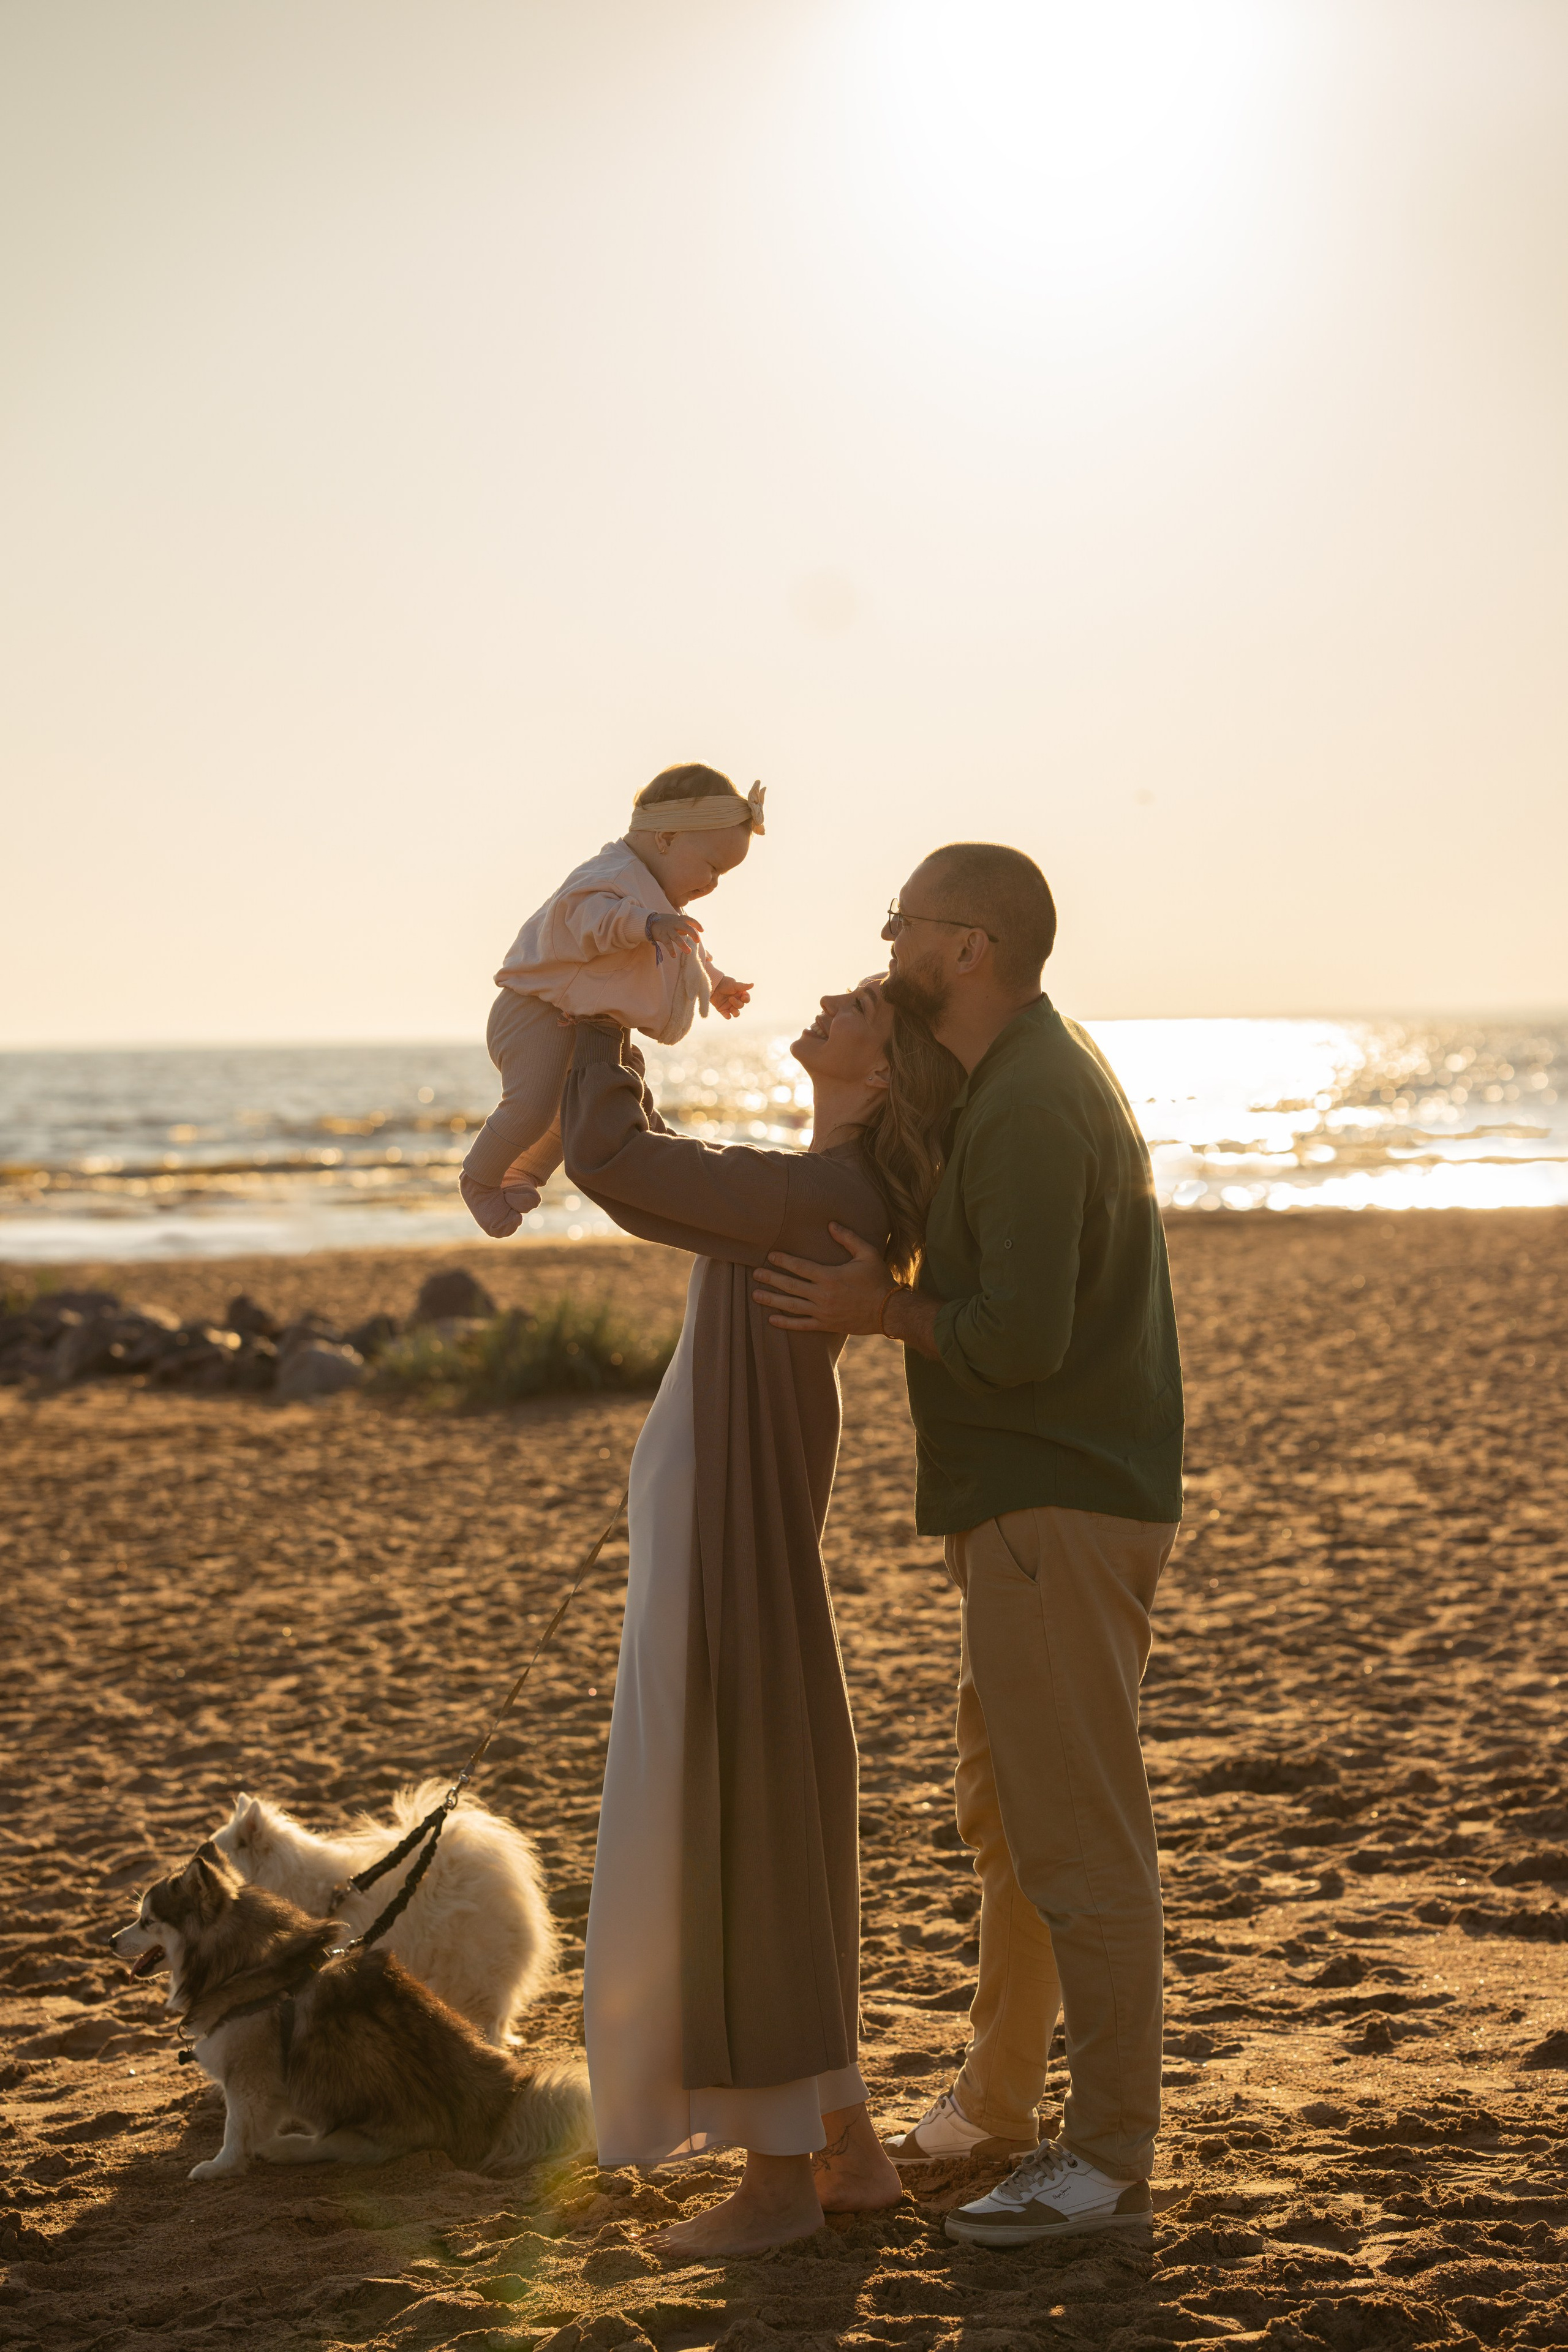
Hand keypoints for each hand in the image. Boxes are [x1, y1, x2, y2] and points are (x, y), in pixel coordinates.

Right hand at [648, 911, 702, 954]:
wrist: (649, 921)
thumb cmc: (665, 922)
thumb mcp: (675, 922)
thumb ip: (683, 927)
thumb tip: (692, 934)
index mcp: (678, 919)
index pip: (689, 920)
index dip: (697, 924)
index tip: (702, 930)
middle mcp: (674, 923)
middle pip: (685, 927)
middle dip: (693, 934)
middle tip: (698, 941)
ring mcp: (668, 930)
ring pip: (676, 937)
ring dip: (683, 945)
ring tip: (689, 952)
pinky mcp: (661, 935)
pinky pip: (667, 943)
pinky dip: (671, 950)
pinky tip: (674, 956)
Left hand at [710, 975, 752, 1018]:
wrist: (713, 985)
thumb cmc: (724, 983)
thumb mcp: (734, 984)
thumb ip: (743, 986)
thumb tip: (753, 984)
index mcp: (740, 994)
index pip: (746, 999)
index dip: (746, 999)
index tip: (742, 997)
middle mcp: (736, 1001)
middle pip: (741, 1006)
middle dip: (737, 1003)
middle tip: (730, 998)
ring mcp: (729, 1006)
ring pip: (736, 1013)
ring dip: (735, 1013)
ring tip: (732, 1009)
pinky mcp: (723, 1010)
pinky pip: (727, 1015)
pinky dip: (728, 1016)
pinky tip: (728, 1015)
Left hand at [752, 1223, 894, 1334]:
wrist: (889, 1311)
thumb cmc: (879, 1280)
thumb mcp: (867, 1254)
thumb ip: (848, 1238)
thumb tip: (830, 1224)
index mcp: (830, 1276)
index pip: (800, 1267)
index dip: (783, 1260)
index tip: (770, 1256)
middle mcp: (822, 1295)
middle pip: (790, 1286)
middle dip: (771, 1279)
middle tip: (755, 1274)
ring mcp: (823, 1312)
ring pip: (791, 1306)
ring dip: (772, 1299)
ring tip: (755, 1295)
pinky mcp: (826, 1325)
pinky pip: (801, 1325)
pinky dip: (785, 1323)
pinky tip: (771, 1319)